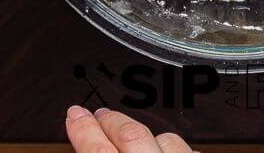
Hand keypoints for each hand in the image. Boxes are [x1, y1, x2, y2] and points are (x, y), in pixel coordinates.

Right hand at [68, 104, 192, 152]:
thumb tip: (86, 143)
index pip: (97, 150)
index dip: (84, 129)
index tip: (75, 115)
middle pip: (131, 134)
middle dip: (112, 121)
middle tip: (98, 116)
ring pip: (165, 139)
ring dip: (145, 136)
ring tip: (130, 137)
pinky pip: (189, 151)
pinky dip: (172, 151)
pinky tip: (163, 151)